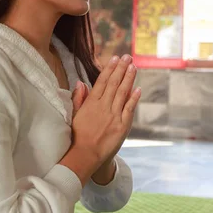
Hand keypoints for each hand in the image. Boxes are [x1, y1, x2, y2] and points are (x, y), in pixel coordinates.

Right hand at [60, 55, 140, 184]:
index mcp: (91, 103)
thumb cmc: (78, 136)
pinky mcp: (122, 126)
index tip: (115, 58)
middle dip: (121, 69)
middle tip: (128, 57)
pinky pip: (129, 109)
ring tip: (133, 67)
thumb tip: (81, 83)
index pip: (102, 82)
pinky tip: (138, 88)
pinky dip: (134, 98)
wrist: (85, 155)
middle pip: (114, 84)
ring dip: (129, 79)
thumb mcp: (74, 115)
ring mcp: (114, 116)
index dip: (110, 69)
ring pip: (123, 93)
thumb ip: (79, 98)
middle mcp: (103, 107)